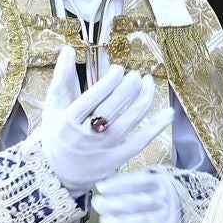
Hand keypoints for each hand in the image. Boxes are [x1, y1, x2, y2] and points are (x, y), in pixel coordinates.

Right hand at [37, 48, 171, 193]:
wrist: (59, 173)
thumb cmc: (57, 134)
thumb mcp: (53, 107)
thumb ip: (62, 79)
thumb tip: (68, 50)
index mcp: (69, 120)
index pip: (92, 97)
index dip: (109, 81)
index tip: (119, 69)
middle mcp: (87, 134)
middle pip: (114, 106)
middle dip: (129, 86)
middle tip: (136, 75)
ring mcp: (105, 147)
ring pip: (130, 119)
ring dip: (144, 98)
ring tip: (148, 82)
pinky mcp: (119, 157)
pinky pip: (142, 140)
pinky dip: (157, 126)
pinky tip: (168, 112)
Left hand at [91, 168, 186, 222]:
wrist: (184, 210)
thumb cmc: (157, 194)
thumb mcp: (149, 181)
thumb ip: (129, 182)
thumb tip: (102, 186)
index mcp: (159, 182)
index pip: (137, 182)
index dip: (117, 185)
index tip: (100, 187)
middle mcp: (164, 200)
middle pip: (137, 202)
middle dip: (114, 204)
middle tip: (98, 204)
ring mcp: (166, 218)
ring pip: (142, 221)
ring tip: (104, 222)